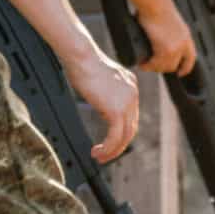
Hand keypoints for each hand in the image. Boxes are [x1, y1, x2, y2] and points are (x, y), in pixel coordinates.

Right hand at [64, 43, 139, 162]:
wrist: (81, 56)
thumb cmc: (84, 64)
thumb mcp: (100, 80)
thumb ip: (105, 93)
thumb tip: (102, 105)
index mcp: (130, 86)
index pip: (130, 116)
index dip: (120, 133)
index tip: (108, 143)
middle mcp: (133, 94)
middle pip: (131, 128)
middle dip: (118, 146)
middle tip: (104, 155)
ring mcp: (128, 102)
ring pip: (125, 135)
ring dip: (112, 151)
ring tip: (99, 157)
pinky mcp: (117, 110)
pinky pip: (116, 136)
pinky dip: (108, 148)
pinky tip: (97, 151)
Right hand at [139, 6, 197, 76]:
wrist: (155, 3)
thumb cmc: (158, 7)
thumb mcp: (171, 22)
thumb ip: (170, 33)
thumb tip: (159, 40)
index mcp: (186, 36)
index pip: (191, 57)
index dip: (186, 67)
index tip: (181, 72)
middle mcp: (183, 43)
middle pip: (175, 65)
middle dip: (163, 67)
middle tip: (152, 65)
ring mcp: (175, 48)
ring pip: (164, 67)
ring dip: (154, 67)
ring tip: (146, 64)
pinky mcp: (164, 50)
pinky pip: (155, 64)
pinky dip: (147, 65)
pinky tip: (142, 63)